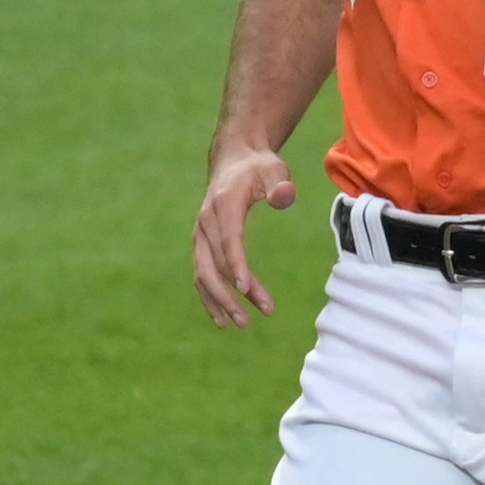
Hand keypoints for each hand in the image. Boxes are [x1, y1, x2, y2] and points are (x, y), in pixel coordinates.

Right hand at [193, 141, 295, 325]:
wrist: (233, 160)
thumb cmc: (258, 168)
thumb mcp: (274, 169)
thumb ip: (280, 184)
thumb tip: (284, 196)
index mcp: (224, 205)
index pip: (229, 240)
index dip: (236, 265)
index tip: (245, 289)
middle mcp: (206, 222)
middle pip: (213, 264)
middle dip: (228, 294)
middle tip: (249, 320)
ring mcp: (201, 234)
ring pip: (204, 273)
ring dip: (219, 300)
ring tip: (239, 324)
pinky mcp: (202, 244)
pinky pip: (202, 273)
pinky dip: (210, 296)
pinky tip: (222, 316)